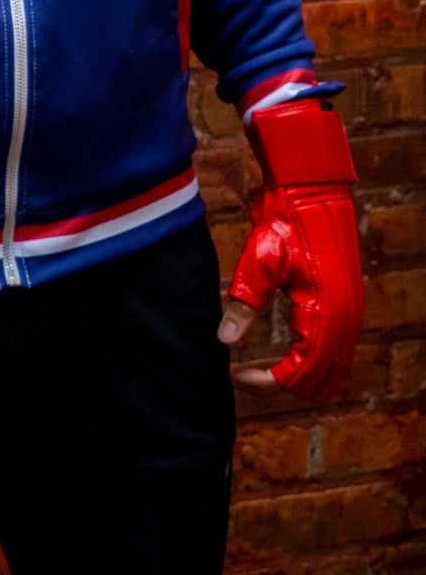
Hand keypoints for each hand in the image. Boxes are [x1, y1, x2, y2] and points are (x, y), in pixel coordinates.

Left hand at [218, 99, 361, 400]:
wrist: (312, 189)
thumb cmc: (284, 220)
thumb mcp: (258, 259)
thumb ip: (244, 302)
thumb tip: (223, 342)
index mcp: (326, 314)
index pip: (301, 373)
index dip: (267, 382)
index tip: (236, 376)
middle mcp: (345, 321)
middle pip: (321, 381)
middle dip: (284, 385)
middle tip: (244, 375)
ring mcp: (350, 314)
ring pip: (332, 370)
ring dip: (300, 377)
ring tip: (260, 370)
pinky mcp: (346, 305)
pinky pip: (335, 351)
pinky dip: (313, 361)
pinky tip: (282, 352)